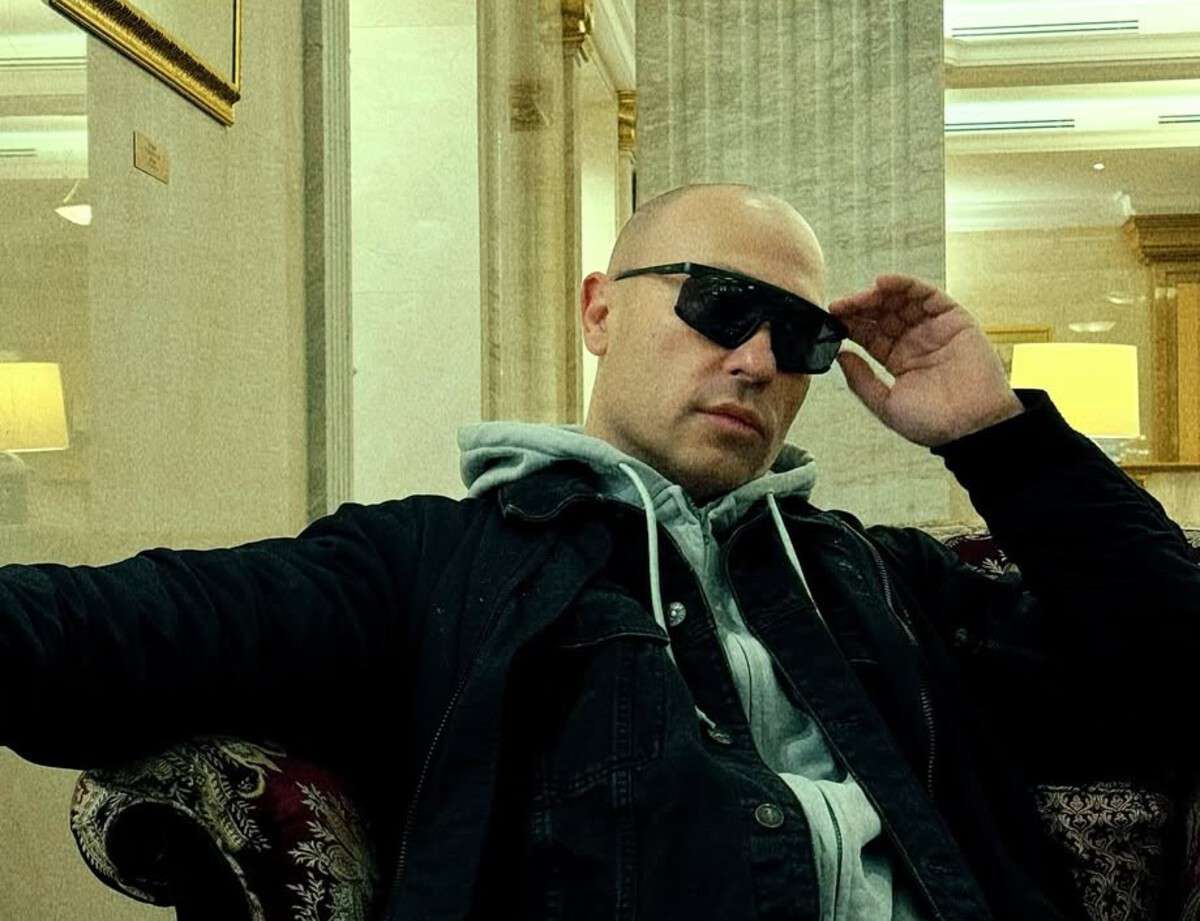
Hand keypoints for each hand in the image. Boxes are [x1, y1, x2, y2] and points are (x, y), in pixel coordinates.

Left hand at [827, 274, 1023, 446]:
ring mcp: (934, 328)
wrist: (973, 427)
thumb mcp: (886, 405)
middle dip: (861, 306)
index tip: (832, 317)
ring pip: (902, 301)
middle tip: (841, 305)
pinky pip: (927, 295)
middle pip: (883, 313)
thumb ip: (861, 380)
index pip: (869, 333)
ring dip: (879, 294)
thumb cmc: (934, 423)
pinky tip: (884, 283)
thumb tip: (840, 355)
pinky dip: (905, 285)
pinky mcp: (954, 319)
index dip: (851, 323)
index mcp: (898, 360)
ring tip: (862, 295)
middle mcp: (915, 341)